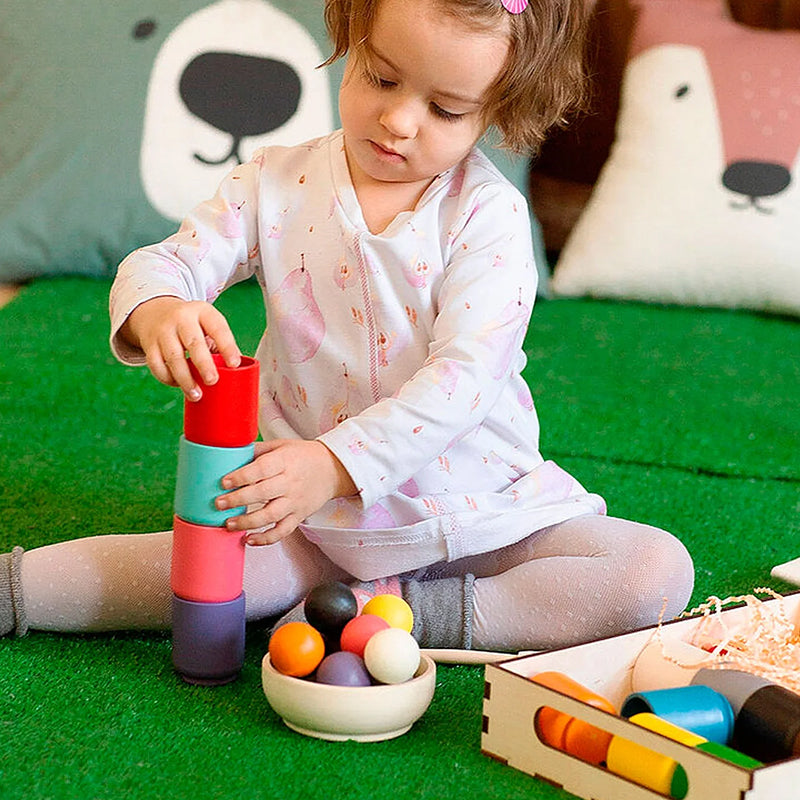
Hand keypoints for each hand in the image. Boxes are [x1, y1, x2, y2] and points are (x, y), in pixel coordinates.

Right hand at [120, 297, 240, 399]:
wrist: (156, 312)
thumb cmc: (192, 325)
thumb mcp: (207, 324)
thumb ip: (219, 345)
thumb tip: (236, 372)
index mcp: (203, 312)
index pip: (217, 328)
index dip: (227, 346)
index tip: (234, 364)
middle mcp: (182, 319)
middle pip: (193, 342)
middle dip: (203, 364)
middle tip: (212, 381)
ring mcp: (163, 331)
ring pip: (173, 357)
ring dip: (185, 379)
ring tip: (196, 394)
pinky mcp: (150, 344)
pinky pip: (157, 365)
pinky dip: (167, 378)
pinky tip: (178, 385)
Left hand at [217, 439, 356, 545]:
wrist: (333, 469)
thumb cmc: (304, 456)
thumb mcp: (282, 445)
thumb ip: (258, 451)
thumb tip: (231, 454)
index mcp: (284, 462)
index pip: (261, 469)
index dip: (241, 476)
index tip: (224, 482)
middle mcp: (290, 483)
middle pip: (262, 493)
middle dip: (238, 500)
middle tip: (219, 504)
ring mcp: (295, 501)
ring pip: (270, 515)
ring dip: (248, 522)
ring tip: (229, 524)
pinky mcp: (299, 516)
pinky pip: (282, 531)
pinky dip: (266, 539)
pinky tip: (249, 540)